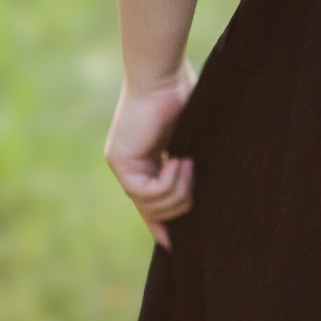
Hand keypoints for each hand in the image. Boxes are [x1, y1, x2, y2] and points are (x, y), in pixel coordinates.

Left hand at [105, 65, 196, 247]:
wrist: (164, 74)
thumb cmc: (185, 95)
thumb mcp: (192, 139)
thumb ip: (190, 165)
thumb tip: (200, 194)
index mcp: (145, 158)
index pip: (150, 202)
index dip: (162, 225)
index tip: (175, 246)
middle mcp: (129, 165)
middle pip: (154, 211)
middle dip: (181, 202)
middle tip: (195, 173)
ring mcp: (122, 165)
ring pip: (152, 206)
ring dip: (178, 191)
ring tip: (188, 164)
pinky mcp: (120, 162)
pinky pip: (147, 193)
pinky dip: (168, 183)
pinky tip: (178, 161)